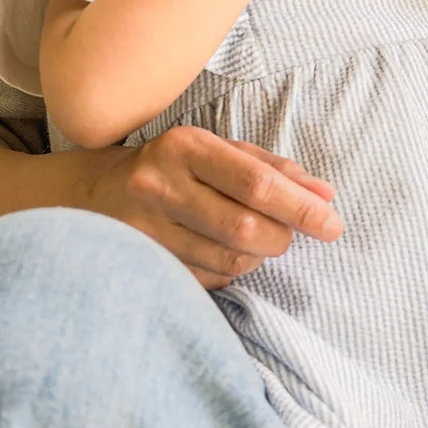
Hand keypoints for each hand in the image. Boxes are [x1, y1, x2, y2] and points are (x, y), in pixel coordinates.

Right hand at [84, 125, 342, 287]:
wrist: (95, 195)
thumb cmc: (176, 167)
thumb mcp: (222, 152)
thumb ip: (275, 170)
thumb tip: (326, 196)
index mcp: (185, 147)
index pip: (256, 183)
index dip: (300, 207)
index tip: (333, 225)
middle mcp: (159, 187)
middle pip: (245, 228)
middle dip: (282, 236)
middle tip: (289, 233)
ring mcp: (145, 232)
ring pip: (229, 261)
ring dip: (258, 256)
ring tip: (256, 240)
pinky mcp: (142, 266)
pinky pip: (208, 280)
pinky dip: (230, 271)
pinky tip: (223, 251)